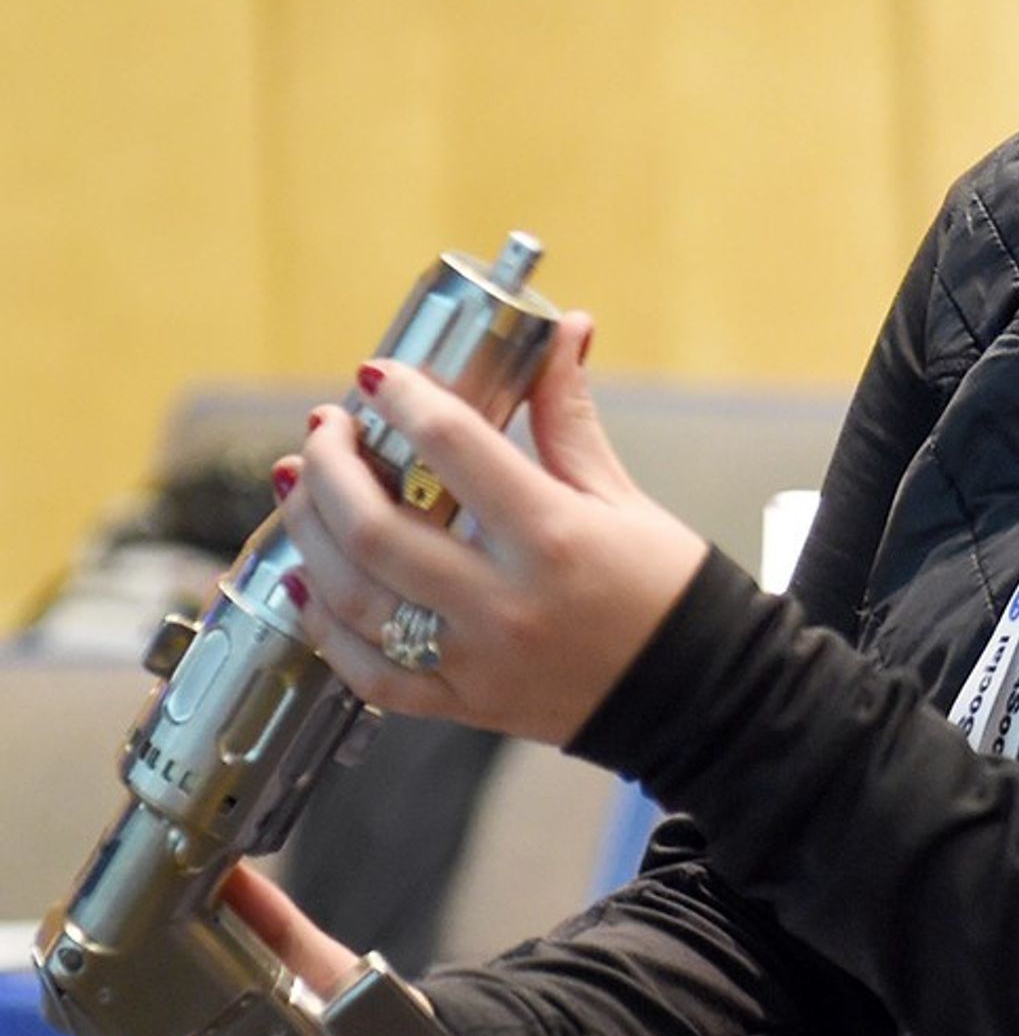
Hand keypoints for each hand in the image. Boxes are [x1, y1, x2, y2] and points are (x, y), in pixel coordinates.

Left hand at [277, 309, 707, 741]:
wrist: (702, 698)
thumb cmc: (668, 595)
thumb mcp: (623, 496)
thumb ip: (570, 417)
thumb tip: (565, 332)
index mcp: (553, 536)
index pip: (452, 446)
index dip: (403, 399)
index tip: (379, 376)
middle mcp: (505, 602)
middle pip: (376, 527)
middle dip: (331, 468)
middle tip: (324, 430)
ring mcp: (477, 660)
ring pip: (356, 597)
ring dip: (311, 535)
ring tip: (299, 488)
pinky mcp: (466, 703)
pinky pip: (372, 673)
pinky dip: (325, 629)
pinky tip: (305, 585)